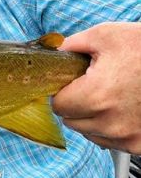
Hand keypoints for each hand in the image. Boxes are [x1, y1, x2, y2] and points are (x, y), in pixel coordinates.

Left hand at [52, 22, 140, 154]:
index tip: (72, 83)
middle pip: (71, 121)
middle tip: (94, 86)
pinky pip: (111, 142)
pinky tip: (124, 108)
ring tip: (113, 95)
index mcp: (96, 96)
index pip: (57, 105)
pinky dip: (112, 128)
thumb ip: (69, 46)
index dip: (62, 91)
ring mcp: (128, 137)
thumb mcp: (105, 35)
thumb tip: (51, 55)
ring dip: (93, 118)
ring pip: (89, 133)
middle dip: (76, 104)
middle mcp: (111, 123)